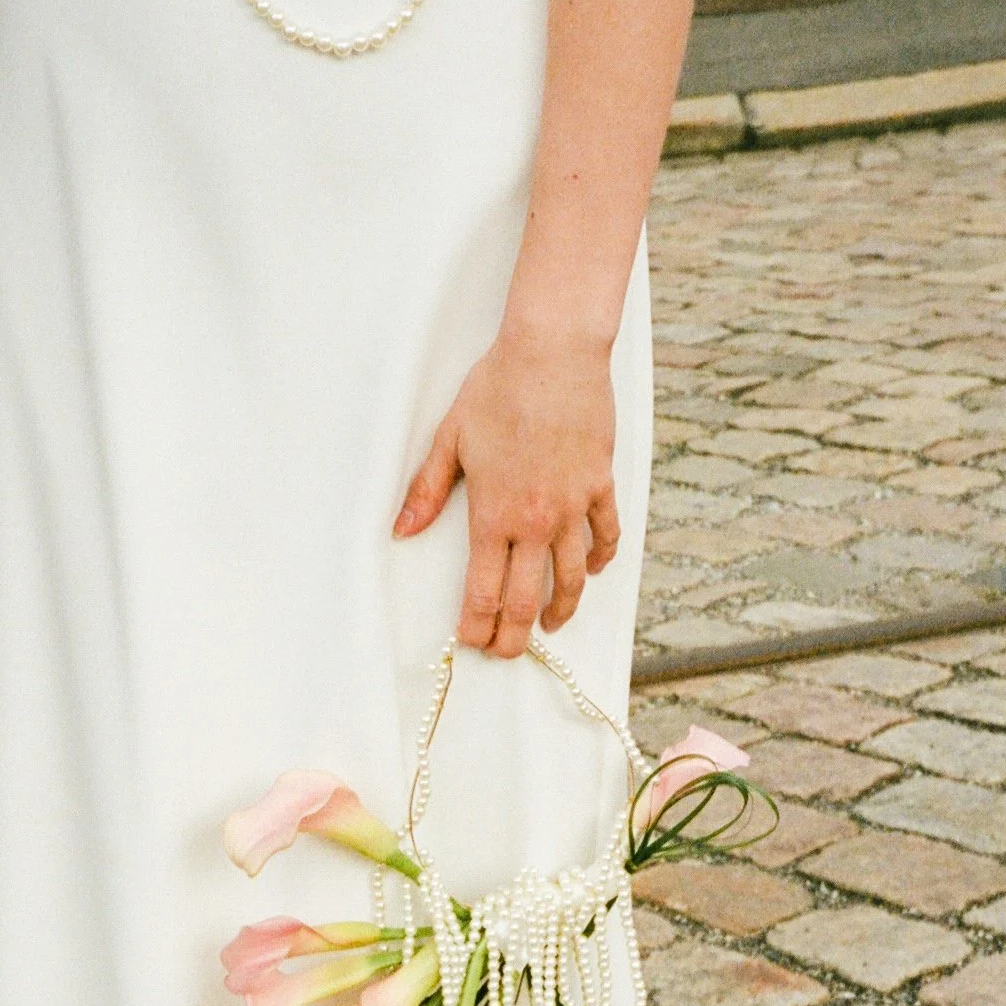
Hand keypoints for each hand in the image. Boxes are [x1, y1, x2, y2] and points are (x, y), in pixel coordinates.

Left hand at [394, 322, 620, 657]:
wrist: (553, 352)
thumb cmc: (497, 388)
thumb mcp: (450, 439)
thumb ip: (425, 492)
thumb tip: (401, 531)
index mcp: (493, 513)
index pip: (484, 591)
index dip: (476, 625)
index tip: (471, 641)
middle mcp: (536, 520)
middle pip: (526, 599)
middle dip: (514, 636)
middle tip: (507, 653)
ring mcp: (574, 506)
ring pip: (572, 578)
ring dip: (560, 610)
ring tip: (549, 625)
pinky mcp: (601, 485)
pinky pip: (605, 536)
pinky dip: (599, 560)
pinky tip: (591, 571)